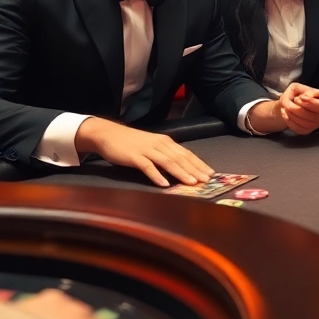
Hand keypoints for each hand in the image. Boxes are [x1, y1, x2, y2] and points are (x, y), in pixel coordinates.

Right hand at [74, 117, 213, 186]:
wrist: (108, 134)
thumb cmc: (131, 142)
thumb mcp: (152, 146)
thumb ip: (165, 155)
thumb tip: (181, 168)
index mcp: (165, 142)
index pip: (186, 154)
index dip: (199, 164)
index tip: (211, 174)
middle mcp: (159, 144)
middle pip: (180, 158)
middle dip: (195, 170)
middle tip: (207, 180)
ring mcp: (147, 149)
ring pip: (168, 162)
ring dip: (181, 173)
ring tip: (192, 183)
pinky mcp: (134, 156)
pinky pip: (147, 167)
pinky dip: (157, 175)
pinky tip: (164, 184)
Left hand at [278, 82, 318, 134]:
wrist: (288, 105)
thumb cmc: (296, 96)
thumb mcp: (299, 88)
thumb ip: (305, 90)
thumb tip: (308, 96)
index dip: (311, 102)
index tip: (300, 97)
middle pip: (311, 116)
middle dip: (298, 108)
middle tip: (292, 101)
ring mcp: (315, 125)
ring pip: (303, 123)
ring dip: (292, 114)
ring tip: (286, 107)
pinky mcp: (306, 131)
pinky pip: (297, 128)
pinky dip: (289, 120)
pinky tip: (285, 114)